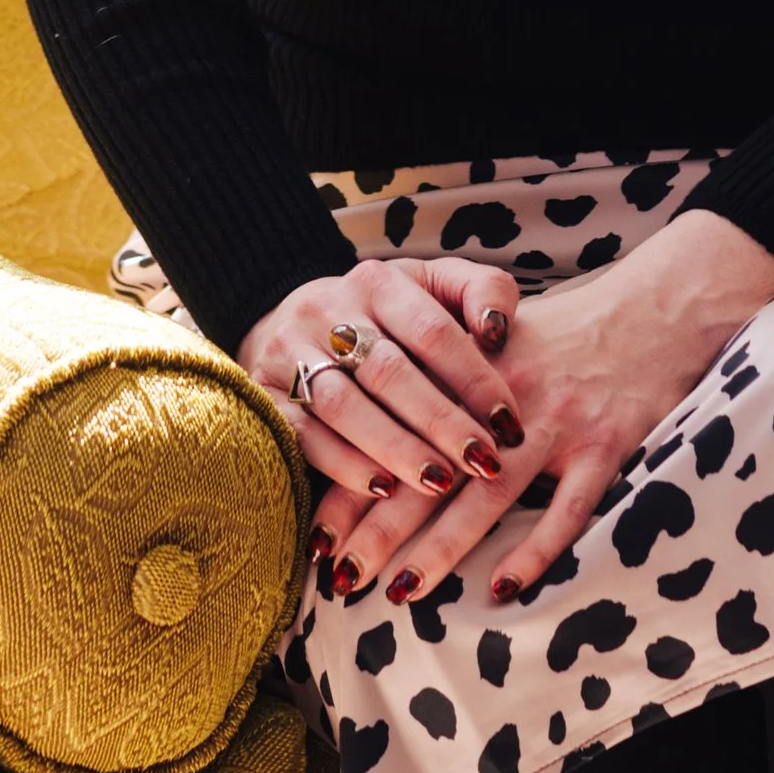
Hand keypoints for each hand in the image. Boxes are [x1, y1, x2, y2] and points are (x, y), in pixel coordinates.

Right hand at [238, 254, 528, 566]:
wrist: (285, 319)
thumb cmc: (384, 316)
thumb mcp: (432, 286)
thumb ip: (483, 290)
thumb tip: (499, 330)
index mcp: (379, 282)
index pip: (432, 330)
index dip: (474, 378)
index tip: (509, 424)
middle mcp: (330, 311)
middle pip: (389, 371)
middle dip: (440, 422)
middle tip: (482, 462)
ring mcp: (289, 351)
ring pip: (344, 405)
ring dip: (395, 448)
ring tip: (438, 481)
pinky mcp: (264, 394)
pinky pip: (303, 435)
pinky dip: (344, 465)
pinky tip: (382, 490)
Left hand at [316, 209, 773, 607]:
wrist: (659, 308)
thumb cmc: (572, 332)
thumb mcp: (500, 338)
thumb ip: (446, 375)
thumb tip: (381, 429)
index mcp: (469, 370)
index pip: (395, 432)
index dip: (353, 481)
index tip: (314, 530)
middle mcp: (505, 399)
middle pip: (429, 469)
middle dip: (378, 528)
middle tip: (336, 577)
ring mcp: (557, 423)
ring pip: (487, 496)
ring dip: (440, 549)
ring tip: (398, 593)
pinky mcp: (606, 445)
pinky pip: (567, 509)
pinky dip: (536, 551)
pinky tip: (502, 589)